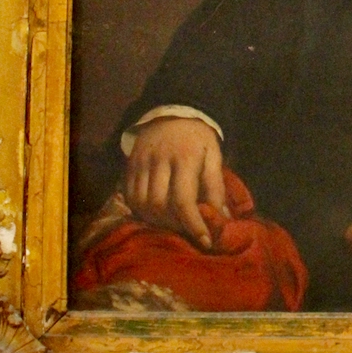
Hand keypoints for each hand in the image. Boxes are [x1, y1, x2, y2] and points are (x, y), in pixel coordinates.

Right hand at [124, 117, 226, 248]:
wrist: (172, 112)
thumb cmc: (198, 138)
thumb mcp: (214, 155)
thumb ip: (217, 187)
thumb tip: (223, 219)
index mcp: (184, 157)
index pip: (184, 200)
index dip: (194, 224)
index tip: (205, 240)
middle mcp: (159, 161)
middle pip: (160, 205)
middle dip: (175, 224)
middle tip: (189, 229)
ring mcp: (140, 163)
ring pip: (142, 204)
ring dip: (158, 220)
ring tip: (173, 223)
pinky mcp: (129, 166)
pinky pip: (130, 197)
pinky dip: (142, 211)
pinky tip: (156, 213)